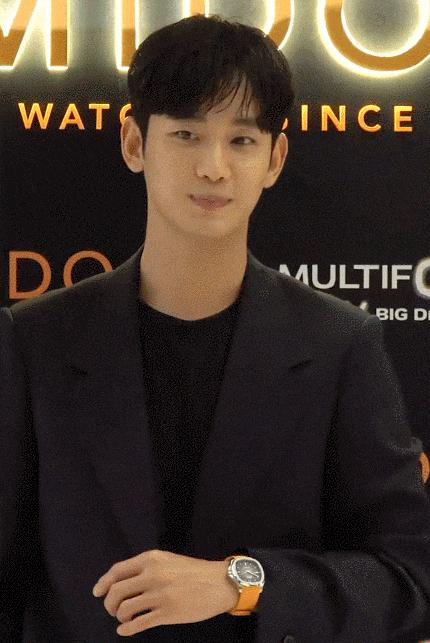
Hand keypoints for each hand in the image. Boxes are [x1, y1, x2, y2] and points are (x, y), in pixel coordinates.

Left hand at [92, 549, 238, 636]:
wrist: (218, 583)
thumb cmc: (193, 572)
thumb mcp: (167, 560)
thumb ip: (146, 568)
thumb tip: (121, 582)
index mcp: (151, 559)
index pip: (117, 571)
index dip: (103, 583)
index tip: (97, 592)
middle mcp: (152, 575)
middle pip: (116, 591)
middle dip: (109, 603)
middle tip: (113, 609)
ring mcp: (159, 595)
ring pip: (124, 608)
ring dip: (119, 616)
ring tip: (125, 617)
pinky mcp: (167, 613)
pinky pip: (138, 623)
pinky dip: (127, 629)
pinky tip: (125, 629)